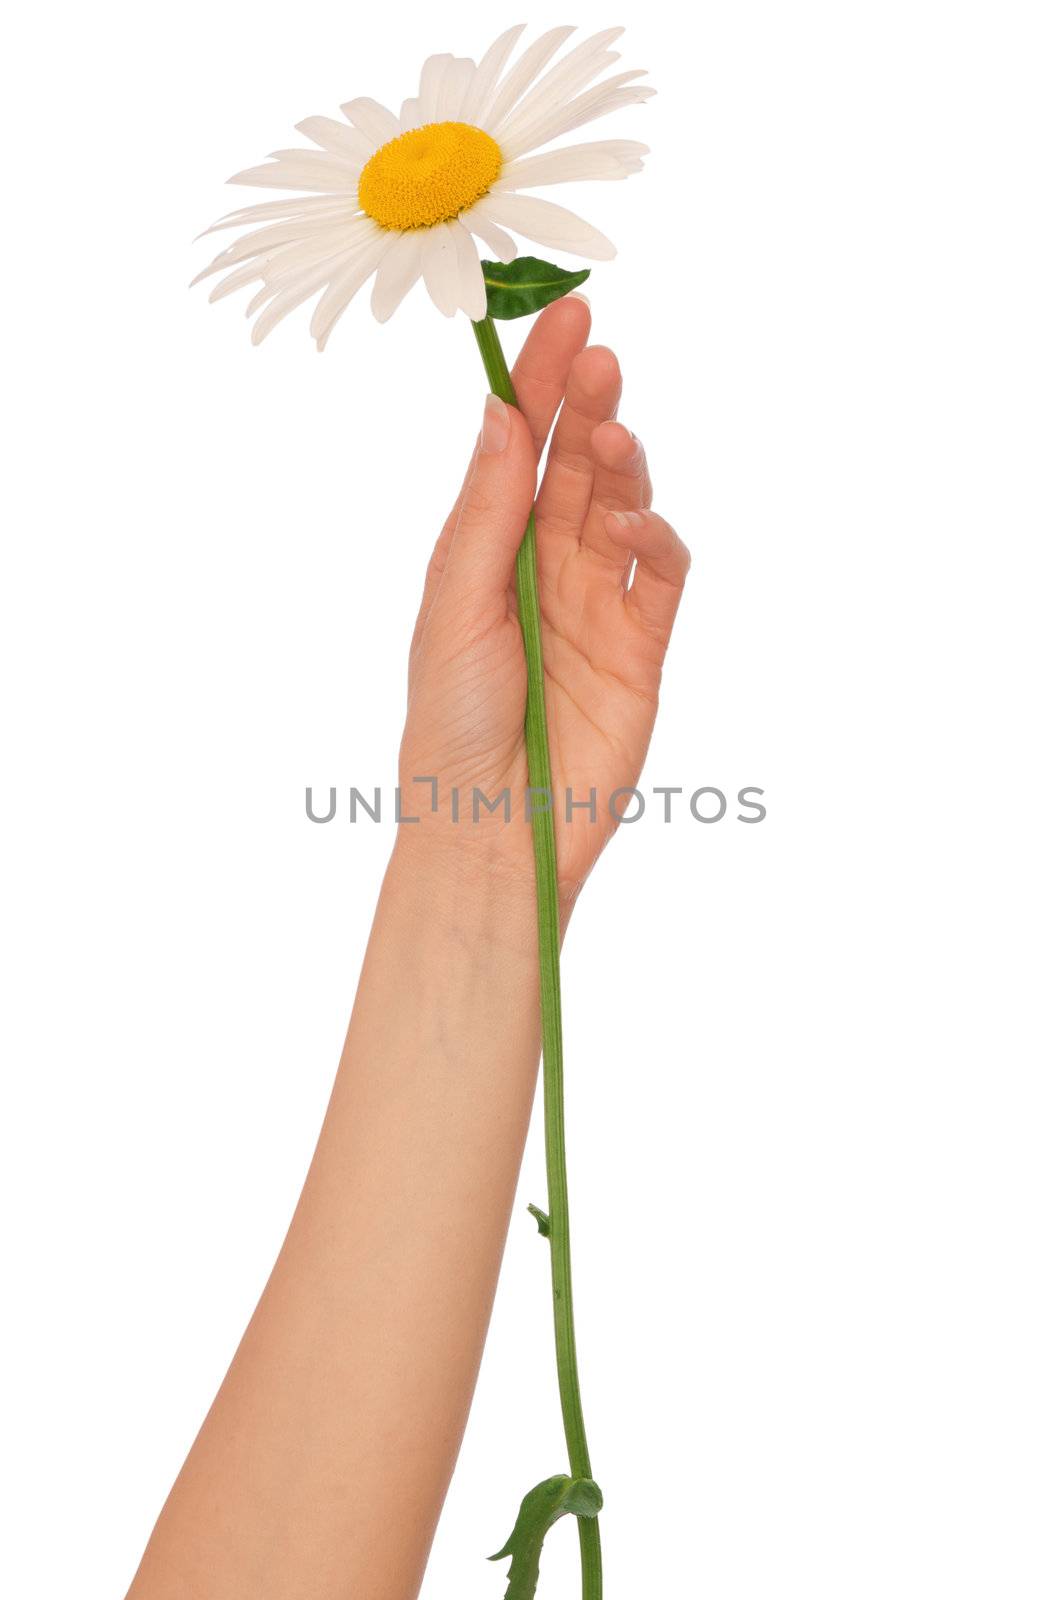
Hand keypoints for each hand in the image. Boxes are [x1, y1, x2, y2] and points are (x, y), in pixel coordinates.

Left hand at [400, 295, 688, 911]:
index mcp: (489, 549)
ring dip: (622, 463)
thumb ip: (483, 515)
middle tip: (596, 354)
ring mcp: (598, 604)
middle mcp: (546, 566)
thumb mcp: (454, 606)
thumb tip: (495, 413)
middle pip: (576, 465)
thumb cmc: (451, 722)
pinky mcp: (642, 647)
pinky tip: (631, 525)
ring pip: (622, 507)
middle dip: (586, 404)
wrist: (491, 828)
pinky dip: (654, 538)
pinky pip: (659, 575)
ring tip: (611, 434)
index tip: (565, 313)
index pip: (521, 447)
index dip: (543, 380)